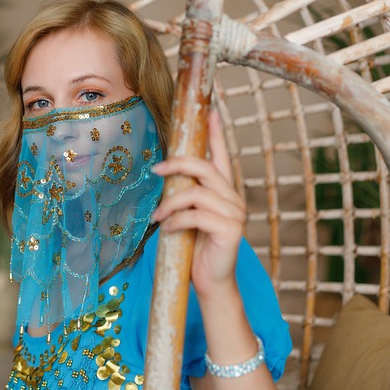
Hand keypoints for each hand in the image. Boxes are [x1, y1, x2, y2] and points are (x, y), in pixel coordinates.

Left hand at [149, 111, 245, 296]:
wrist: (209, 280)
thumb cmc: (195, 247)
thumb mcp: (187, 215)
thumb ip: (185, 194)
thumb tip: (164, 173)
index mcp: (223, 190)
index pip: (221, 155)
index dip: (216, 132)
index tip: (211, 109)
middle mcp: (232, 197)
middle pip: (204, 167)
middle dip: (177, 164)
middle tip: (156, 170)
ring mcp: (234, 213)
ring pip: (195, 192)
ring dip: (169, 203)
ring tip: (157, 217)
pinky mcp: (230, 230)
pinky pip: (196, 215)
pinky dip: (175, 221)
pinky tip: (167, 230)